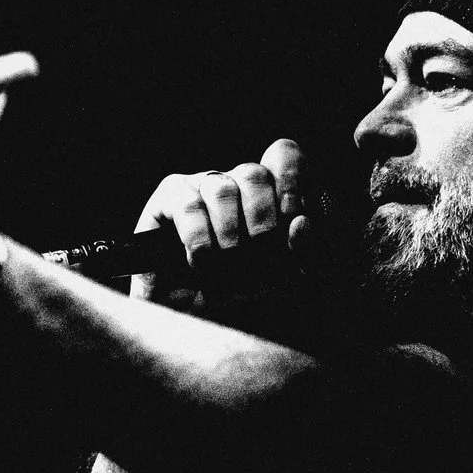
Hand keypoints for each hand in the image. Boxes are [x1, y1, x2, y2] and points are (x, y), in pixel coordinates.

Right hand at [129, 139, 318, 310]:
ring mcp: (202, 186)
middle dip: (263, 220)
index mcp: (270, 190)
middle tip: (259, 251)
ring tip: (228, 262)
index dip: (293, 180)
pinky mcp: (168, 198)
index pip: (285, 156)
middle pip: (255, 174)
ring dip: (230, 233)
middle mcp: (237, 183)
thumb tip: (302, 224)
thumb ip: (304, 251)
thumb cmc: (240, 289)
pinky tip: (201, 262)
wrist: (193, 316)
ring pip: (222, 189)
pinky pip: (188, 206)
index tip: (295, 217)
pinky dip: (200, 240)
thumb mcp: (284, 274)